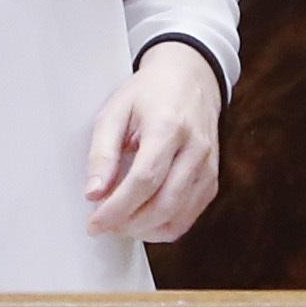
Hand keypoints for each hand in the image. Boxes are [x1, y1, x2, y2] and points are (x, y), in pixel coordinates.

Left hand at [83, 43, 221, 242]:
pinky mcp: (212, 179)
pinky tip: (144, 219)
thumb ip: (102, 153)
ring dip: (145, 230)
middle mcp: (195, 149)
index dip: (117, 209)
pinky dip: (164, 226)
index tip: (94, 223)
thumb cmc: (151, 92)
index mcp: (169, 127)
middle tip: (105, 225)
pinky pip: (189, 216)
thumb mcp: (116, 111)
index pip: (144, 180)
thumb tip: (93, 193)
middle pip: (164, 204)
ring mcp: (208, 166)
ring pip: (178, 217)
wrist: (191, 77)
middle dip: (129, 224)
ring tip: (121, 222)